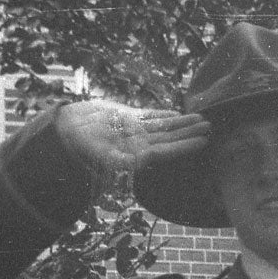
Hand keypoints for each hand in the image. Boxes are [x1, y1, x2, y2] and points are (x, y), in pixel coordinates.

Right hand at [58, 99, 209, 176]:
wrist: (66, 131)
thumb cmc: (81, 148)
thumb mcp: (100, 157)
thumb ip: (120, 162)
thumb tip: (137, 165)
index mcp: (135, 157)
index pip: (166, 152)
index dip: (184, 146)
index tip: (203, 142)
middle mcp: (138, 146)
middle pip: (170, 139)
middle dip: (190, 133)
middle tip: (211, 128)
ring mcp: (134, 132)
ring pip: (164, 127)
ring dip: (182, 123)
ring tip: (203, 119)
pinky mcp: (127, 119)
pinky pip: (150, 116)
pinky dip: (164, 114)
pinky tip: (177, 113)